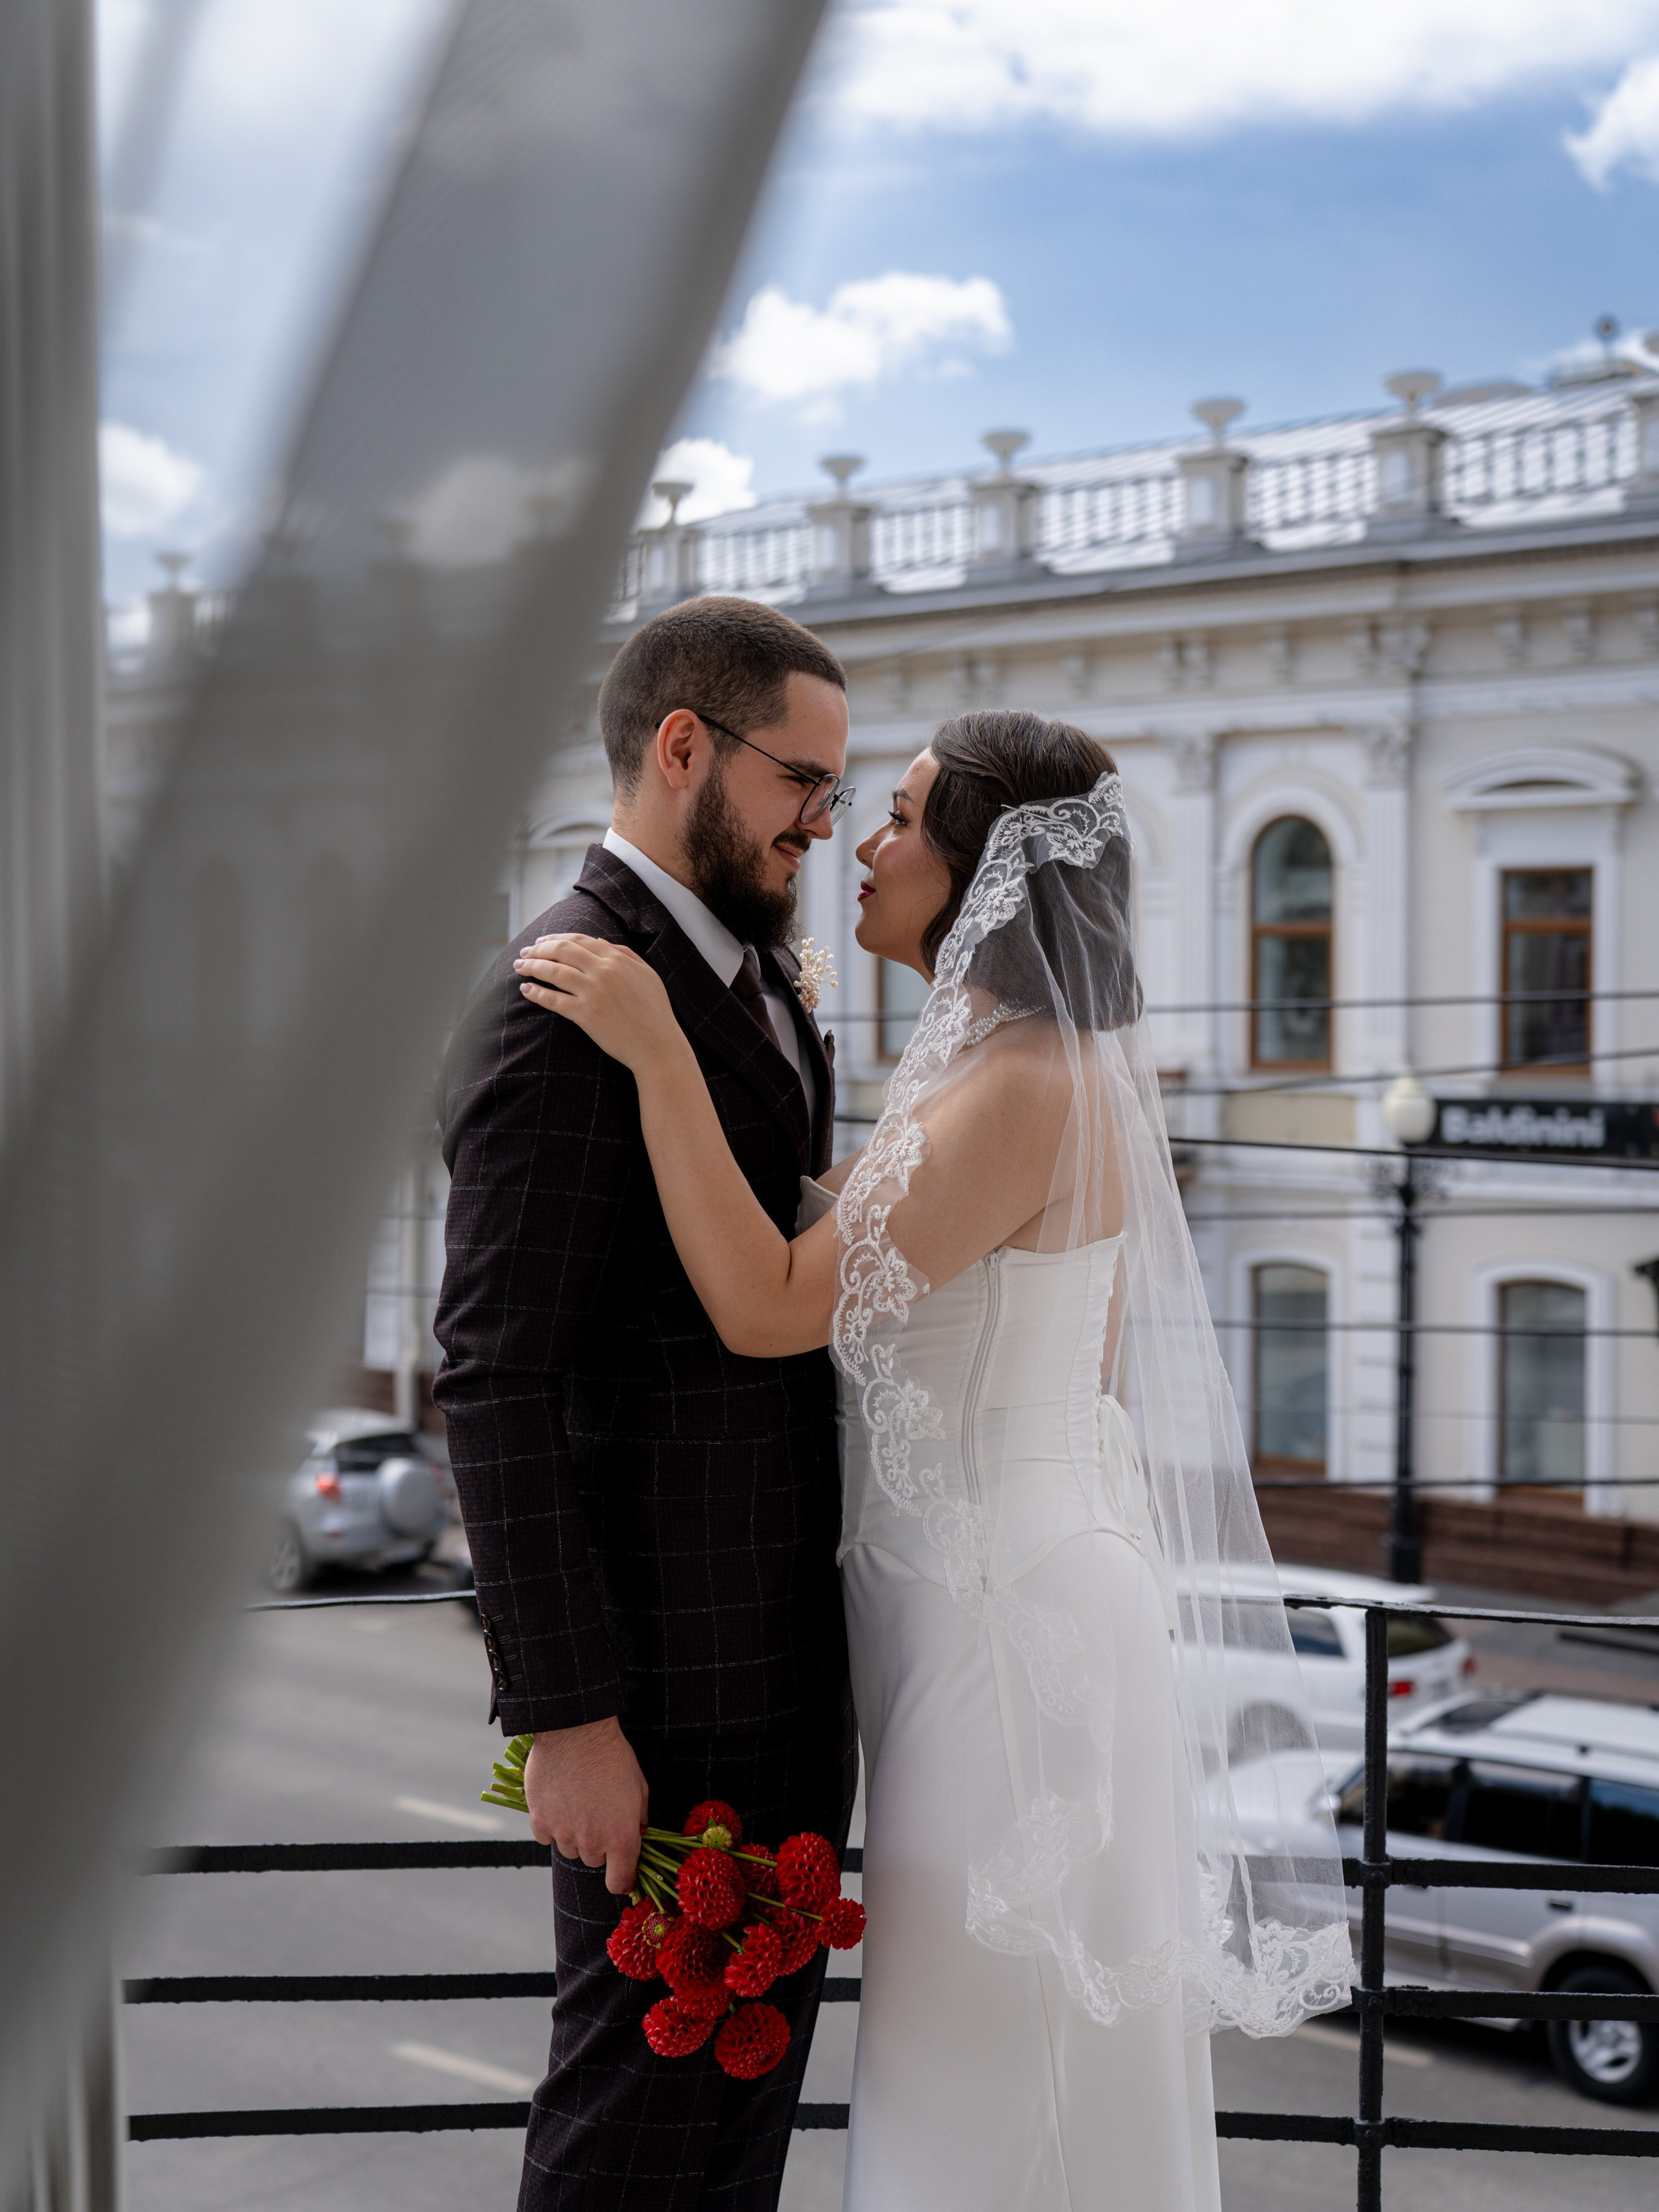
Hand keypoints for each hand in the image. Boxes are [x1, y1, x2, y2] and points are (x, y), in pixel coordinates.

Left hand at [515, 934, 678, 1073]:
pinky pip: (553, 1000)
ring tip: (519, 967)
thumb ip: (625, 954)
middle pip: (561, 950)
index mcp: (618, 959)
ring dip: (532, 966)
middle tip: (524, 952)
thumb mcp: (647, 974)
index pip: (579, 940)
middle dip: (538, 948)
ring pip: (553, 971)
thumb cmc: (655, 1012)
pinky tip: (526, 989)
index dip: (556, 938)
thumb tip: (599, 940)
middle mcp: (604, 971)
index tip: (541, 941)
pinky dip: (536, 992)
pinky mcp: (585, 1014)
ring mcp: (593, 992)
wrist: (657, 1045)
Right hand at [523, 1716, 648, 1893]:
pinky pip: (547, 1836)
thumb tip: (636, 1833)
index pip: (619, 1883)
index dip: (622, 1880)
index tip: (620, 1872)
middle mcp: (591, 1843)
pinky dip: (552, 1823)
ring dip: (574, 1834)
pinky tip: (559, 1799)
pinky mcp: (540, 1822)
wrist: (576, 1731)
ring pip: (570, 1849)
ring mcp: (563, 1834)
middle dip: (598, 1843)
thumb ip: (638, 1818)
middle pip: (594, 1861)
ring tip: (578, 1801)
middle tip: (598, 1813)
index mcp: (621, 1838)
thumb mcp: (638, 1786)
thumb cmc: (612, 1756)